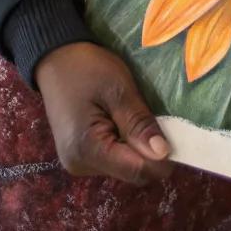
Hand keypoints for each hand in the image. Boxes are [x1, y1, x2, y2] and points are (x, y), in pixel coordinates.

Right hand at [35, 41, 173, 185]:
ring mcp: (79, 163)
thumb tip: (163, 154)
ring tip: (134, 114)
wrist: (55, 59)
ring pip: (125, 166)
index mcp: (88, 150)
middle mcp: (81, 165)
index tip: (175, 132)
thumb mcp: (118, 90)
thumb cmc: (87, 69)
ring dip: (137, 146)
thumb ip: (139, 124)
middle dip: (150, 150)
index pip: (138, 171)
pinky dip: (125, 144)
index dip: (162, 156)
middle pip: (132, 171)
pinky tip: (123, 120)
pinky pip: (114, 158)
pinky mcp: (81, 156)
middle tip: (156, 116)